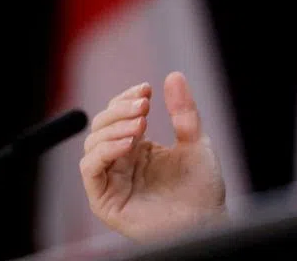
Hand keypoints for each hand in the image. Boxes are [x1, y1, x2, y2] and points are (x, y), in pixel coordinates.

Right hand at [80, 72, 226, 240]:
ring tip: (140, 122)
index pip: (119, 114)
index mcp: (138, 147)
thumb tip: (173, 76)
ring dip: (113, 128)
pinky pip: (91, 170)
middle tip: (144, 105)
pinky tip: (127, 143)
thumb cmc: (201, 187)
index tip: (146, 89)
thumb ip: (183, 111)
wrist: (206, 220)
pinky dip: (104, 151)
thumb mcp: (196, 141)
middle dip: (120, 109)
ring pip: (92, 145)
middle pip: (102, 126)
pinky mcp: (105, 200)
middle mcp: (121, 162)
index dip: (127, 98)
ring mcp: (112, 180)